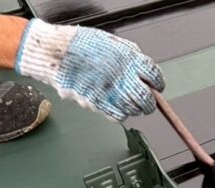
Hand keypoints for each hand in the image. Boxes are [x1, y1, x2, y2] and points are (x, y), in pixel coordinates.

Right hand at [15, 19, 163, 120]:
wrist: (56, 53)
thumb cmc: (81, 45)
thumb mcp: (112, 43)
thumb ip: (130, 57)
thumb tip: (144, 71)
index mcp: (128, 58)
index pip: (154, 75)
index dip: (158, 83)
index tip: (157, 87)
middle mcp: (122, 76)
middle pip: (147, 98)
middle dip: (149, 103)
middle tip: (147, 103)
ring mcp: (111, 91)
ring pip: (134, 109)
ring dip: (134, 108)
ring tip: (128, 103)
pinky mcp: (99, 103)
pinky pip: (119, 116)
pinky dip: (120, 114)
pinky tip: (116, 106)